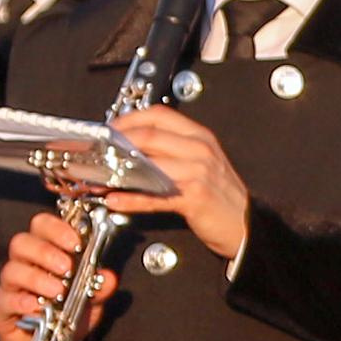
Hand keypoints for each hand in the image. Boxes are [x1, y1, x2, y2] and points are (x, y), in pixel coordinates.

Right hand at [0, 210, 114, 340]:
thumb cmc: (66, 313)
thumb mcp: (90, 301)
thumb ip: (99, 288)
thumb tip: (109, 277)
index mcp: (44, 252)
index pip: (41, 226)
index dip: (56, 229)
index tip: (76, 242)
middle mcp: (23, 264)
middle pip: (21, 243)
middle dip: (45, 252)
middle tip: (67, 268)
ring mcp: (10, 286)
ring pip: (11, 270)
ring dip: (37, 278)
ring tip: (58, 291)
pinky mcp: (1, 308)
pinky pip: (6, 300)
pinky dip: (23, 302)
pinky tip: (38, 308)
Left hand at [109, 106, 252, 263]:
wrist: (245, 225)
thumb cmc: (220, 195)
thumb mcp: (201, 163)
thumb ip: (171, 151)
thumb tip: (131, 150)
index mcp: (199, 136)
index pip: (158, 115)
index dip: (128, 120)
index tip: (108, 130)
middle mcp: (199, 150)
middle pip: (148, 136)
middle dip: (115, 144)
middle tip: (94, 153)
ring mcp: (198, 172)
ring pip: (148, 165)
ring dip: (116, 173)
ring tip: (97, 180)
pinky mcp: (194, 197)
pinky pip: (155, 196)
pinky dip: (131, 200)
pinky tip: (116, 202)